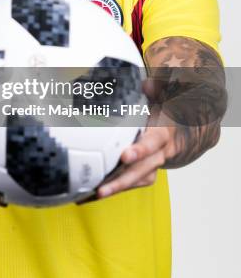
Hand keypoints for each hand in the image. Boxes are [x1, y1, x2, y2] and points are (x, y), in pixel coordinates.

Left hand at [78, 80, 176, 203]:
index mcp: (164, 132)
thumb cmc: (168, 110)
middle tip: (101, 188)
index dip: (141, 150)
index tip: (125, 156)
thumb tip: (147, 84)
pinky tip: (91, 193)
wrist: (186, 130)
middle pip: (142, 170)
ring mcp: (153, 164)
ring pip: (137, 180)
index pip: (154, 142)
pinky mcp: (146, 173)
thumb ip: (158, 89)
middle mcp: (160, 152)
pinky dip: (114, 188)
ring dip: (116, 188)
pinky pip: (131, 183)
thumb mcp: (166, 96)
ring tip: (93, 194)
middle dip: (122, 180)